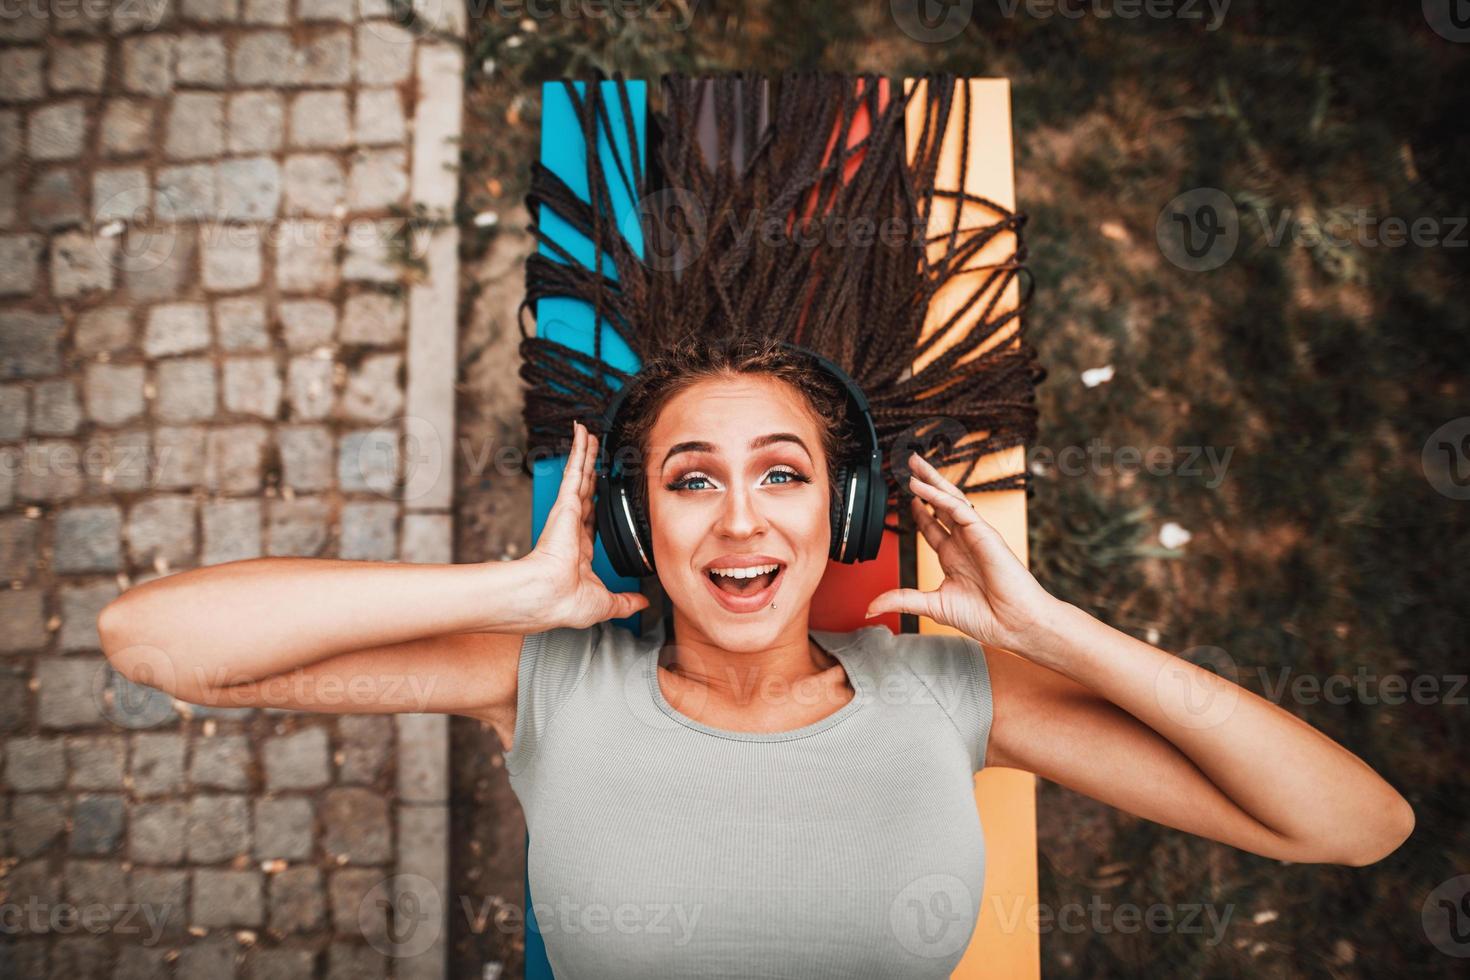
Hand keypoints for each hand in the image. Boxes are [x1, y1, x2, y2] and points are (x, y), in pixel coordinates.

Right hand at [522, 420, 650, 629]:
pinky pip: (575, 471)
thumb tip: (644, 603)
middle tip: (595, 453)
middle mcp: (572, 528)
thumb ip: (626, 601)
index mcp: (578, 550)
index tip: (602, 493)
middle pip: (585, 491)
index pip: (591, 520)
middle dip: (591, 471)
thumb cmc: (565, 603)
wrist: (547, 597)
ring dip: (585, 455)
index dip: (597, 504)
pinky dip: (579, 451)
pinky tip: (582, 434)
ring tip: (589, 435)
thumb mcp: (606, 603)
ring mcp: (568, 514)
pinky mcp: (566, 504)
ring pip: (580, 476)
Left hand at [864, 451, 1060, 653]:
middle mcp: (963, 542)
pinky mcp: (984, 533)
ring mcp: (975, 535)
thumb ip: (902, 600)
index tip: (906, 498)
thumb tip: (871, 607)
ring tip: (915, 463)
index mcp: (953, 558)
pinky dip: (938, 496)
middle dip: (925, 485)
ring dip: (932, 480)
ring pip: (950, 499)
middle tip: (910, 465)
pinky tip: (921, 487)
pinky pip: (959, 508)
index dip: (919, 511)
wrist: (1014, 625)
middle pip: (940, 505)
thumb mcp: (933, 606)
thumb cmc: (986, 618)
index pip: (932, 527)